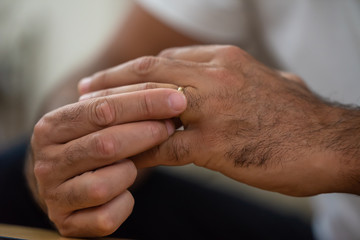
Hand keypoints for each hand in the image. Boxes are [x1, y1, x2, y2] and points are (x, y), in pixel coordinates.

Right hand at [27, 88, 186, 236]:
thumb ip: (121, 105)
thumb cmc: (93, 143)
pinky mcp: (67, 224)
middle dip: (145, 134)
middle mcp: (45, 162)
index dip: (143, 103)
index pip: (102, 109)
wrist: (71, 183)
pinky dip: (123, 205)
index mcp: (50, 128)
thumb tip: (169, 94)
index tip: (177, 99)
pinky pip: (105, 218)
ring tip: (135, 164)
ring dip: (129, 173)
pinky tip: (125, 193)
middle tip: (172, 126)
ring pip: (103, 185)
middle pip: (104, 144)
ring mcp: (53, 195)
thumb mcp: (98, 122)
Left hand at [78, 45, 357, 195]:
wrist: (330, 142)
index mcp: (225, 60)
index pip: (165, 60)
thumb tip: (229, 78)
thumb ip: (241, 77)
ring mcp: (213, 110)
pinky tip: (127, 160)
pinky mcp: (216, 144)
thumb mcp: (269, 81)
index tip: (113, 80)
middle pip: (147, 73)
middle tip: (84, 92)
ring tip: (92, 124)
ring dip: (116, 116)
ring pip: (148, 105)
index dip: (134, 71)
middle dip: (111, 83)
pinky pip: (164, 146)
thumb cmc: (300, 117)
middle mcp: (215, 77)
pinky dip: (141, 152)